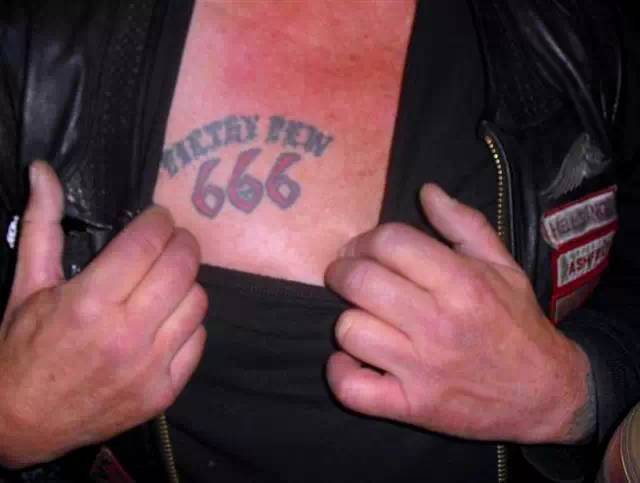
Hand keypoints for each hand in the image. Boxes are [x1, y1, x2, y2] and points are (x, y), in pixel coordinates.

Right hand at [0, 161, 206, 467]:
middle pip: (182, 266)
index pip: (148, 242)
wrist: (22, 423)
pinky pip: (198, 338)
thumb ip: (42, 224)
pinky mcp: (165, 391)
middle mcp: (126, 335)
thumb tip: (43, 170)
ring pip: (198, 300)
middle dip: (182, 241)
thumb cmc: (22, 349)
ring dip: (186, 282)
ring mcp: (150, 367)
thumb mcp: (27, 285)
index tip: (158, 218)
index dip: (160, 221)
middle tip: (172, 239)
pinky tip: (167, 319)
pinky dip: (189, 322)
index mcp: (89, 303)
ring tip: (166, 281)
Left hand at [325, 184, 592, 443]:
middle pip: (359, 281)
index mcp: (461, 282)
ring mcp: (421, 368)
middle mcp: (438, 323)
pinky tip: (354, 361)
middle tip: (349, 277)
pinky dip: (341, 372)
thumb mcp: (503, 266)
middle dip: (342, 272)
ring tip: (365, 320)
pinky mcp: (411, 406)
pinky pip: (351, 389)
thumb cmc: (516, 323)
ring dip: (349, 321)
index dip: (365, 240)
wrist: (543, 393)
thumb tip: (426, 190)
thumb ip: (464, 223)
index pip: (390, 242)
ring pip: (349, 330)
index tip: (362, 250)